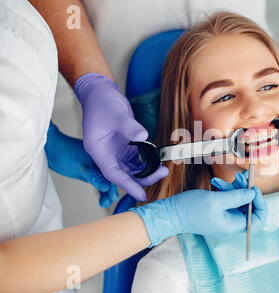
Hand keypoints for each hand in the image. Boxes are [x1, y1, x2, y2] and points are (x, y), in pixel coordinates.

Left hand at [45, 121, 118, 207]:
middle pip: (115, 177)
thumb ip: (94, 177)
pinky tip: (102, 200)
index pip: (117, 171)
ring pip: (108, 182)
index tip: (125, 192)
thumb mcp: (81, 167)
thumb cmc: (64, 152)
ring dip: (108, 193)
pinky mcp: (92, 173)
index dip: (122, 182)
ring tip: (106, 202)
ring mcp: (98, 168)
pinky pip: (101, 184)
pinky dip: (102, 192)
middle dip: (115, 190)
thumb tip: (107, 187)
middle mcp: (104, 161)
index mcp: (104, 156)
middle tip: (112, 199)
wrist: (51, 150)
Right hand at [74, 73, 166, 200]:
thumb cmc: (101, 103)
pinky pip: (135, 160)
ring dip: (146, 172)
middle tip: (161, 173)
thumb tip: (143, 136)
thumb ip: (129, 127)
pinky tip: (156, 161)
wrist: (101, 93)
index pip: (113, 174)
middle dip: (142, 178)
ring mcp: (115, 152)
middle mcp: (106, 154)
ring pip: (131, 169)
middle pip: (124, 174)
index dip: (128, 185)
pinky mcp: (124, 147)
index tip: (141, 194)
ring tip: (162, 169)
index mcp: (98, 150)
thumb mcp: (116, 114)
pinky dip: (146, 163)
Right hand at [130, 186, 266, 247]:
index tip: (254, 189)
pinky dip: (225, 189)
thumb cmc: (191, 209)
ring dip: (234, 187)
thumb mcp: (216, 200)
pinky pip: (228, 198)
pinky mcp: (218, 210)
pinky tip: (216, 183)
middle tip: (242, 176)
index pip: (258, 219)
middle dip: (246, 190)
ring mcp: (225, 216)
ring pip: (238, 200)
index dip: (260, 204)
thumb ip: (236, 196)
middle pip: (249, 206)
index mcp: (234, 225)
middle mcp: (231, 222)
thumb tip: (253, 194)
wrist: (171, 213)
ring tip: (225, 178)